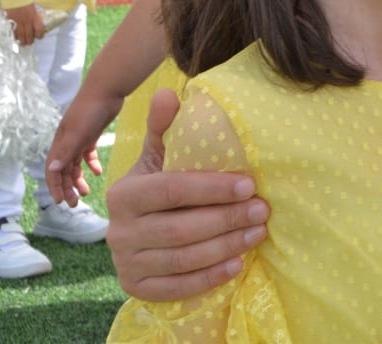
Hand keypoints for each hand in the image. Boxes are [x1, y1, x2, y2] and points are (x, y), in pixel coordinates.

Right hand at [5, 3, 44, 45]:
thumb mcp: (32, 7)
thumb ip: (33, 15)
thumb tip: (35, 20)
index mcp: (34, 17)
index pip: (40, 30)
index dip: (40, 35)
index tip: (39, 36)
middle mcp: (27, 21)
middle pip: (29, 36)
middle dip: (30, 41)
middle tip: (29, 42)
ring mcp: (18, 22)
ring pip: (20, 36)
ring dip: (21, 41)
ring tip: (22, 43)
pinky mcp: (10, 21)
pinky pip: (12, 32)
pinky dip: (14, 36)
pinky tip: (15, 38)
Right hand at [46, 85, 118, 203]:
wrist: (107, 88)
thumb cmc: (91, 109)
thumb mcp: (79, 132)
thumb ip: (67, 150)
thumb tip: (53, 169)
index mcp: (60, 143)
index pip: (53, 170)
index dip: (55, 187)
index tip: (61, 202)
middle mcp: (66, 142)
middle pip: (63, 170)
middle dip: (66, 187)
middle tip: (74, 204)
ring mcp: (78, 137)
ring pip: (74, 164)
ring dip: (78, 178)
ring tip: (86, 192)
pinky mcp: (91, 133)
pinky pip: (87, 153)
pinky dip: (90, 164)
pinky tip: (98, 172)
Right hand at [107, 91, 268, 300]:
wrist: (134, 232)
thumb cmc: (156, 187)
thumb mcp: (157, 158)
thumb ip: (163, 128)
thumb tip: (168, 93)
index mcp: (124, 194)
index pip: (172, 191)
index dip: (212, 189)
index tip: (249, 184)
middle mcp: (119, 231)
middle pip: (181, 228)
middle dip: (227, 219)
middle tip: (263, 210)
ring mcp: (125, 263)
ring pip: (182, 259)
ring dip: (225, 247)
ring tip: (258, 233)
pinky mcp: (136, 288)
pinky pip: (176, 288)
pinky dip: (209, 278)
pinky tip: (237, 265)